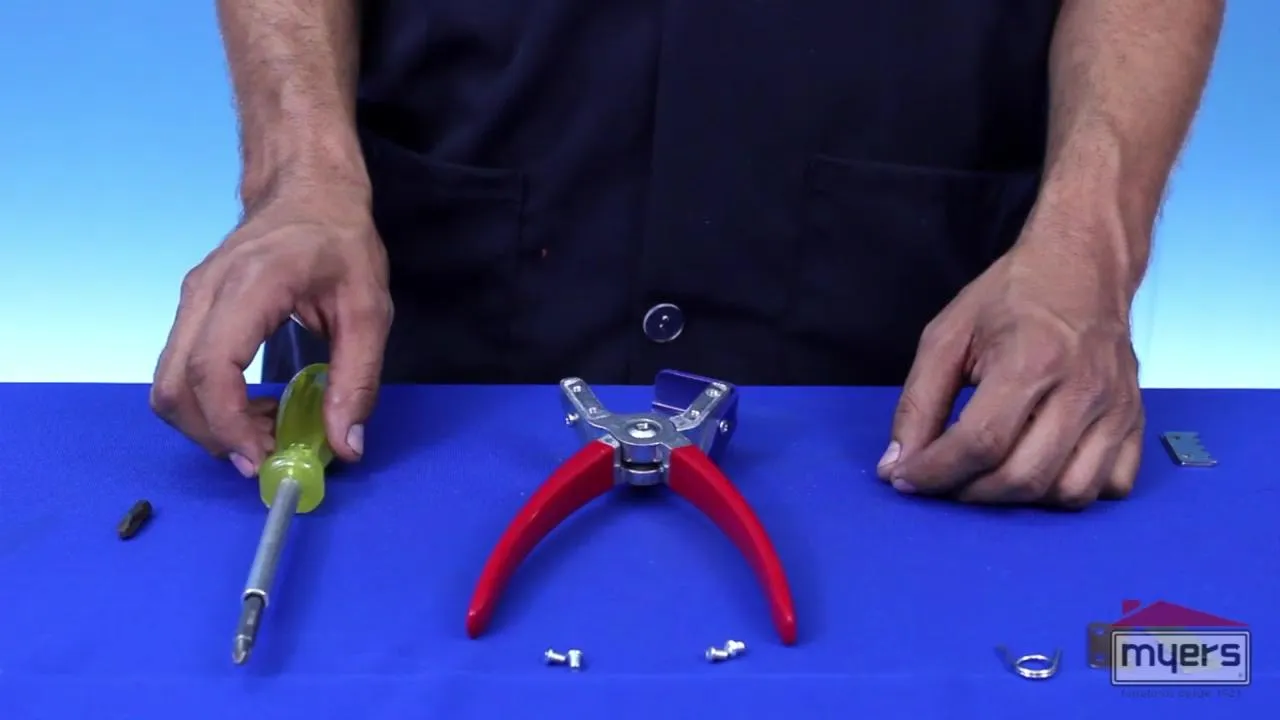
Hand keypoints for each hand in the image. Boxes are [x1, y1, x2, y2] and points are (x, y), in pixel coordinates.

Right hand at [150, 188, 392, 476]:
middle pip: (175, 385)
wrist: (308, 191)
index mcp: (251, 285)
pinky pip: (180, 369)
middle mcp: (206, 292)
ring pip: (168, 382)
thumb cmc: (340, 242)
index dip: (229, 425)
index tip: (264, 459)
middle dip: (213, 436)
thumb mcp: (369, 311)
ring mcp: (191, 299)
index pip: (212, 368)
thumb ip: (357, 381)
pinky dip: (208, 404)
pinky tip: (253, 409)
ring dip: (208, 424)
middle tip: (267, 458)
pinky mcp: (191, 309)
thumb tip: (346, 446)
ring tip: (265, 433)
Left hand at [875, 237, 1143, 507]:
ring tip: (987, 478)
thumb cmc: (1010, 298)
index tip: (906, 479)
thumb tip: (897, 465)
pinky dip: (1072, 492)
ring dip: (1020, 502)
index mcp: (1031, 361)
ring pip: (1069, 493)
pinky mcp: (1136, 420)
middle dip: (970, 493)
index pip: (980, 443)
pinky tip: (1041, 469)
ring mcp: (1117, 408)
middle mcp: (1082, 390)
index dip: (936, 472)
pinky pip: (1112, 485)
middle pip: (1024, 477)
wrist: (1083, 266)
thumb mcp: (947, 336)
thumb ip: (918, 403)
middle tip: (943, 481)